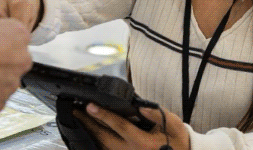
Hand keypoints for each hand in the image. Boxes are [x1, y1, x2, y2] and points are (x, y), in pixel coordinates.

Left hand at [75, 103, 189, 149]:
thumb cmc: (176, 139)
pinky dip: (98, 140)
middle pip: (103, 137)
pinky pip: (107, 149)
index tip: (90, 106)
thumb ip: (156, 114)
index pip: (119, 126)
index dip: (103, 115)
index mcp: (142, 142)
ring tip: (80, 118)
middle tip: (76, 111)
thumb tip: (139, 106)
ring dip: (91, 131)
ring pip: (103, 145)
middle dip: (89, 123)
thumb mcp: (172, 123)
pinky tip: (93, 131)